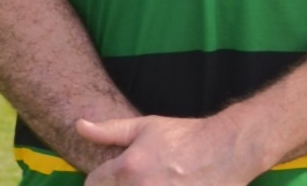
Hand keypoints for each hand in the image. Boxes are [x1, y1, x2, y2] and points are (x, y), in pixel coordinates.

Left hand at [78, 115, 267, 184]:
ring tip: (154, 181)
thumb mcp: (148, 126)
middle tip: (141, 179)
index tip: (115, 178)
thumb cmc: (186, 136)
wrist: (228, 148)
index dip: (100, 181)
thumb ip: (110, 130)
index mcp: (128, 167)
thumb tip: (79, 126)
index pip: (93, 184)